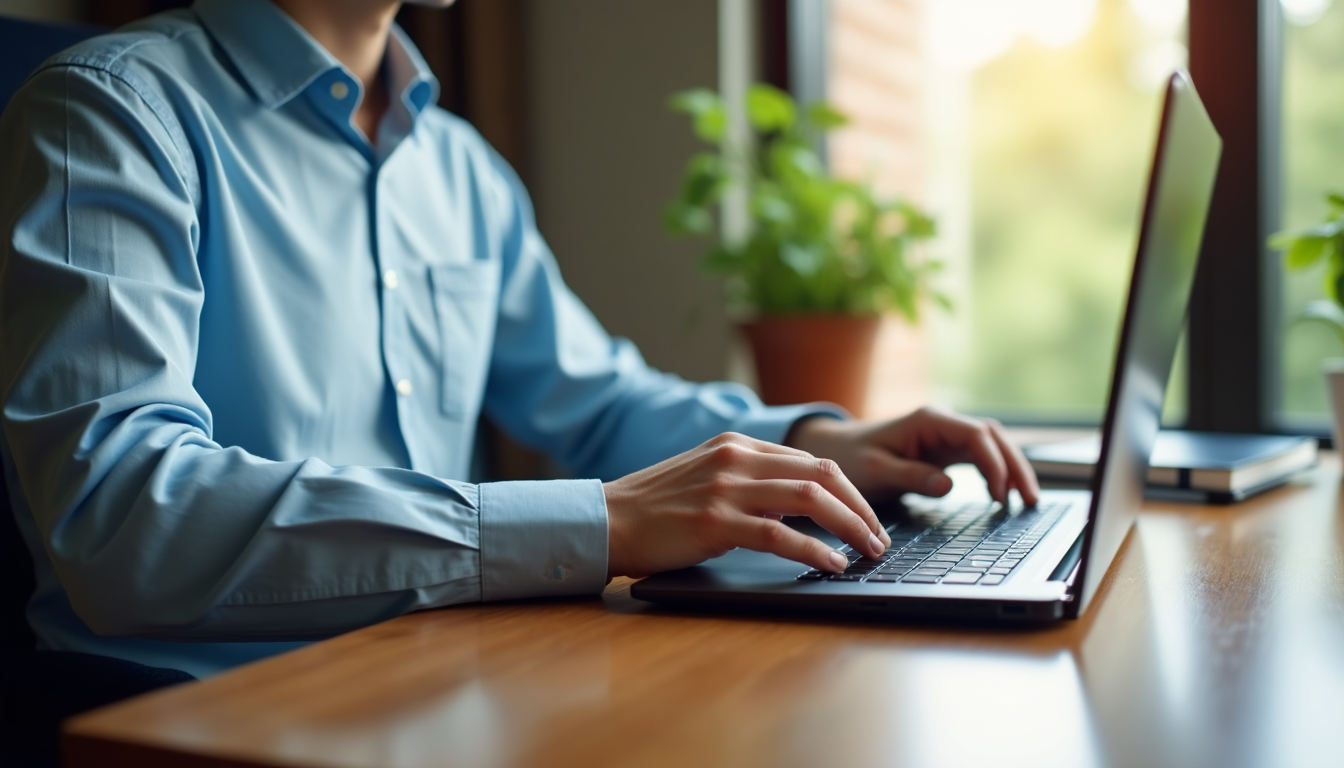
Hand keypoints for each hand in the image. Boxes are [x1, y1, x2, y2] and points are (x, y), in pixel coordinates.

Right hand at [604, 432, 891, 578]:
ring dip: (849, 526)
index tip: (867, 518)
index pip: (812, 462)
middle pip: (822, 475)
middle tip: (879, 538)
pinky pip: (779, 534)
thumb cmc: (657, 507)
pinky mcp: (715, 522)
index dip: (850, 492)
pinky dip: (814, 549)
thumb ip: (750, 480)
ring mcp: (726, 489)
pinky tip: (832, 563)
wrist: (608, 519)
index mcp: (737, 446)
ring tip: (868, 551)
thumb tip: (799, 505)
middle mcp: (736, 460)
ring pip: (810, 499)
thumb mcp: (708, 476)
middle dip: (860, 508)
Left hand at [784, 406, 1039, 505]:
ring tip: (1026, 501)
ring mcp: (945, 435)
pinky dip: (996, 473)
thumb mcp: (875, 471)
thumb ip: (911, 477)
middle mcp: (942, 423)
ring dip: (1011, 468)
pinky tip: (1004, 496)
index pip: (976, 435)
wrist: (834, 450)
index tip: (999, 494)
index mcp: (928, 420)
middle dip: (1015, 465)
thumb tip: (949, 486)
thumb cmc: (849, 458)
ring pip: (992, 445)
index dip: (994, 463)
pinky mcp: (944, 449)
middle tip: (1030, 500)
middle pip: (993, 436)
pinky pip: (980, 457)